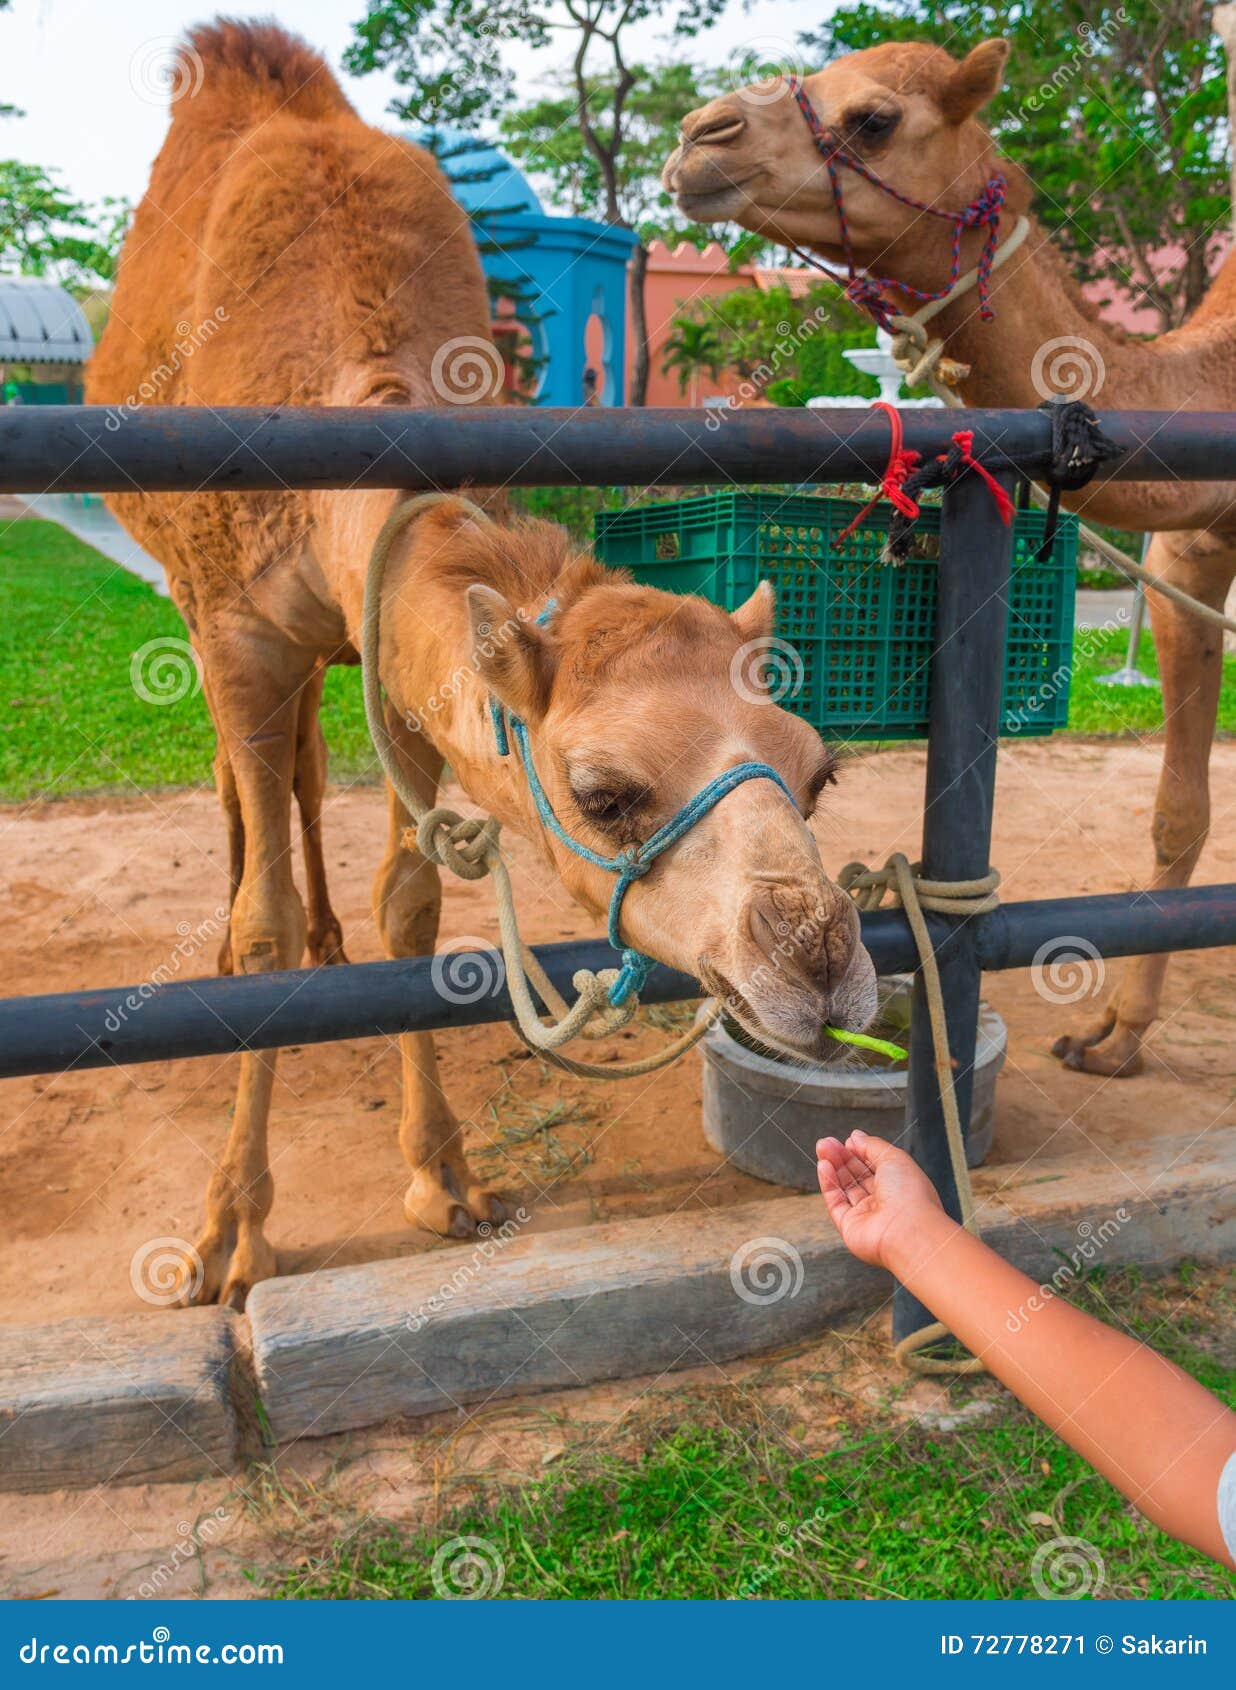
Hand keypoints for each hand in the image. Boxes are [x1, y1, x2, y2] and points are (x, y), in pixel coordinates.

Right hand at [815, 1130, 945, 1269]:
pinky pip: (836, 1202)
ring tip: (822, 1148)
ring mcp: (866, 1215)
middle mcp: (883, 1201)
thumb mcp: (893, 1157)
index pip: (874, 1166)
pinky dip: (828, 1183)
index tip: (848, 1140)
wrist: (908, 1231)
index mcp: (898, 1185)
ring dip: (832, 1166)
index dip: (860, 1152)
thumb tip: (856, 1137)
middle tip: (827, 1142)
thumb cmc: (910, 1196)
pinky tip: (824, 1166)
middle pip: (856, 1175)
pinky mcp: (850, 1226)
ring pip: (844, 1187)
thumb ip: (872, 1145)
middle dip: (841, 1157)